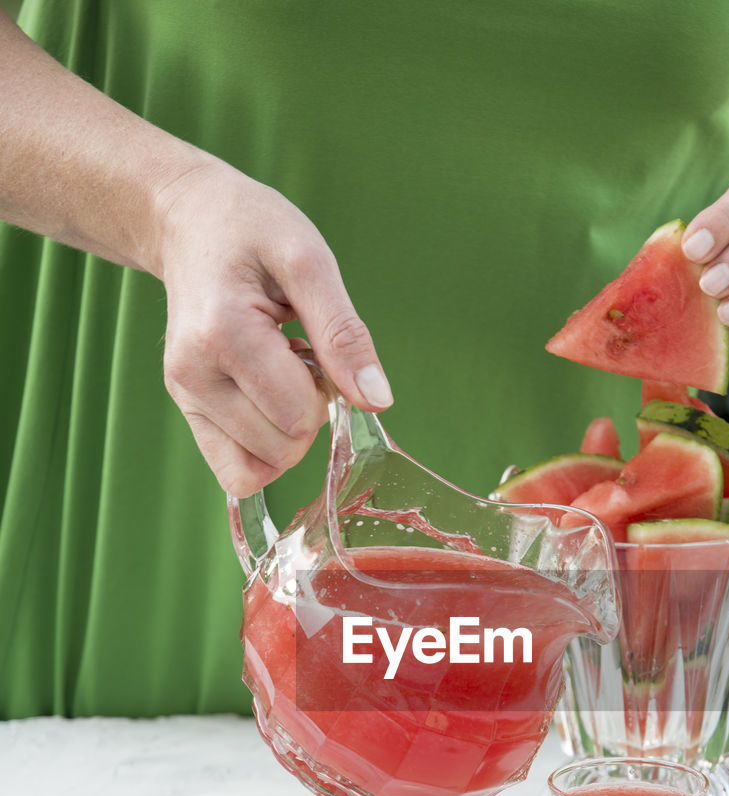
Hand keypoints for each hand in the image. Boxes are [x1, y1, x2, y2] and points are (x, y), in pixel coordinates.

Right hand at [156, 159, 391, 496]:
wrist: (190, 222)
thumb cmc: (251, 231)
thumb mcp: (309, 260)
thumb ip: (344, 333)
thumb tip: (377, 400)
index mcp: (223, 334)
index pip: (299, 416)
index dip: (326, 391)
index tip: (312, 345)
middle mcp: (193, 373)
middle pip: (283, 448)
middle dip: (307, 412)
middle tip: (294, 354)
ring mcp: (184, 395)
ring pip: (260, 467)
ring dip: (286, 429)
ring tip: (275, 370)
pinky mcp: (185, 409)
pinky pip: (236, 472)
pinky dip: (264, 450)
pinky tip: (264, 400)